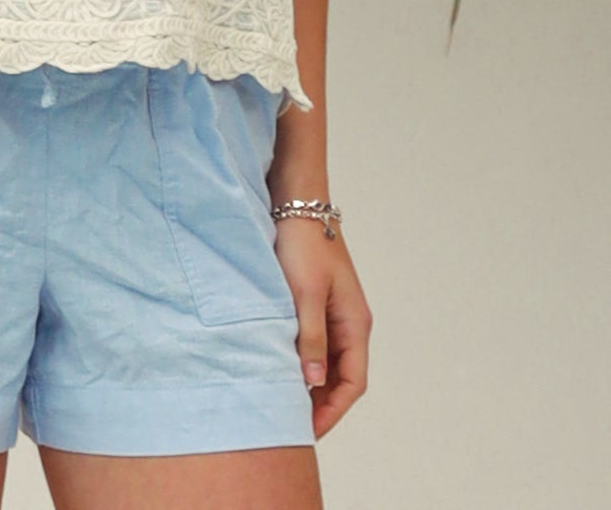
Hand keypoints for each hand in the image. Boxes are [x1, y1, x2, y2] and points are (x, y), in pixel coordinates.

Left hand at [273, 215, 371, 439]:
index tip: (309, 431)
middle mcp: (349, 323)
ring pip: (326, 363)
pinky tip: (280, 370)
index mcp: (355, 323)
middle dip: (320, 404)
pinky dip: (301, 362)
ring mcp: (334, 314)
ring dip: (310, 384)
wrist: (296, 204)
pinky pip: (314, 344)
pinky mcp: (317, 305)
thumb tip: (312, 382)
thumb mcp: (305, 294)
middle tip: (291, 425)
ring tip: (283, 403)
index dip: (333, 410)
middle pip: (341, 377)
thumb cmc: (303, 245)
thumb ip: (310, 338)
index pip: (353, 382)